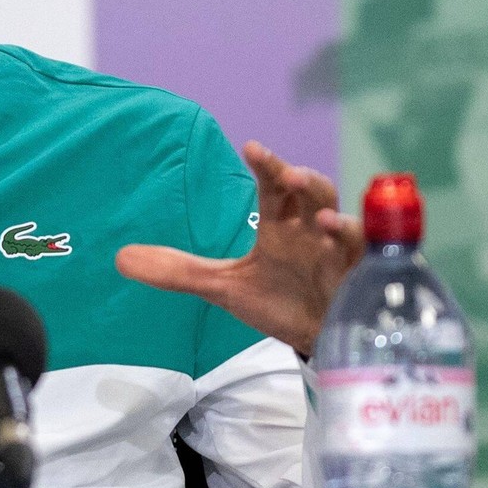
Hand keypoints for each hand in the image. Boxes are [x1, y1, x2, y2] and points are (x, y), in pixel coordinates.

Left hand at [116, 141, 361, 357]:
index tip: (251, 147)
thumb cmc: (278, 301)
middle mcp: (312, 232)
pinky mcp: (360, 281)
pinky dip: (357, 250)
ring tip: (319, 216)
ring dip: (334, 215)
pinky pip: (367, 259)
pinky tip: (341, 246)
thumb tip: (120, 258)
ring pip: (344, 221)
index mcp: (281, 225)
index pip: (274, 187)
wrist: (315, 340)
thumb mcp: (225, 287)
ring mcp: (339, 255)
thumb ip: (178, 272)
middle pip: (313, 193)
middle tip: (285, 173)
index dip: (267, 166)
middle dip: (301, 179)